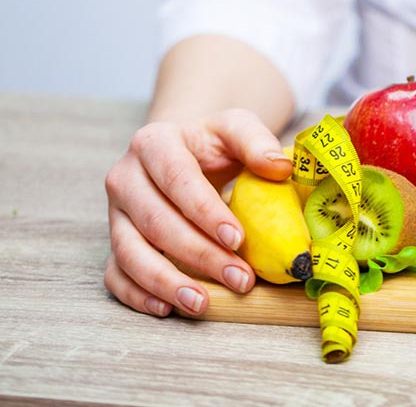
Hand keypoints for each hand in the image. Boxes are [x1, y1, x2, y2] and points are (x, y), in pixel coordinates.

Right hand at [104, 109, 291, 316]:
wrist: (186, 151)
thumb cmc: (214, 143)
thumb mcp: (237, 129)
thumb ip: (257, 142)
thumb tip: (279, 167)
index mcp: (153, 142)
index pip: (177, 180)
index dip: (206, 212)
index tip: (237, 238)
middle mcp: (125, 178)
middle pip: (156, 221)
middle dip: (199, 254)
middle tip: (239, 279)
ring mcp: (116, 213)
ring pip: (130, 252)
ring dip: (166, 282)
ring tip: (202, 303)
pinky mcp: (114, 242)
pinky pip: (115, 274)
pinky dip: (136, 294)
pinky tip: (167, 308)